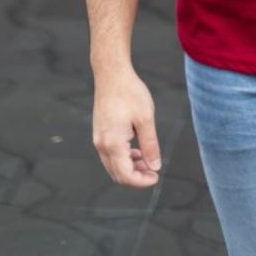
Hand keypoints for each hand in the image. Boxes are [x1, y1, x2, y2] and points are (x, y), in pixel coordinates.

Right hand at [92, 66, 161, 185]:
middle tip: (154, 169)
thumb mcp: (145, 119)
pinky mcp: (100, 132)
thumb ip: (150, 145)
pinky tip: (137, 150)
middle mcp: (102, 144)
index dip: (142, 181)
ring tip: (148, 159)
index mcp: (113, 143)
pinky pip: (110, 154)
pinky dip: (124, 157)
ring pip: (113, 165)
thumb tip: (155, 166)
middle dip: (137, 176)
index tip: (156, 176)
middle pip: (118, 174)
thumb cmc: (129, 92)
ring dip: (130, 167)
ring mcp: (98, 138)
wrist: (112, 74)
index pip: (126, 175)